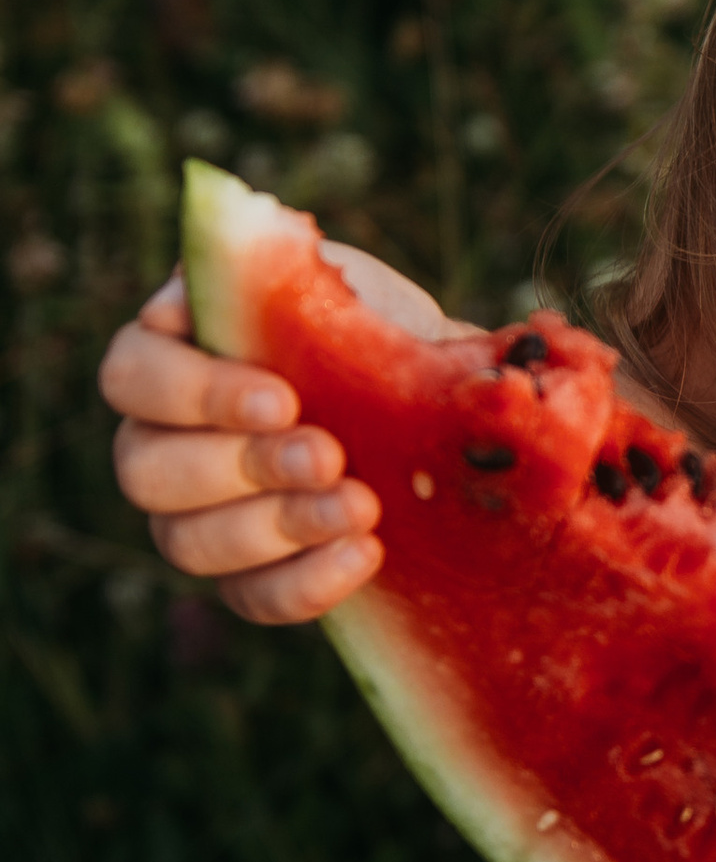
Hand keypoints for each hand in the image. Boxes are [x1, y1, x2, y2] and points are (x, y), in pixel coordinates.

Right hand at [97, 252, 437, 625]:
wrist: (437, 402)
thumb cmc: (373, 331)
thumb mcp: (346, 288)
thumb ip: (301, 278)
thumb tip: (278, 264)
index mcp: (168, 353)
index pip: (131, 376)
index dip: (196, 394)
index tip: (282, 399)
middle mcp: (158, 439)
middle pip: (146, 470)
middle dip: (244, 466)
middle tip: (329, 457)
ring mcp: (192, 515)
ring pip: (187, 543)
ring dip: (277, 527)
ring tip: (360, 506)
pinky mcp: (246, 574)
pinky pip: (249, 597)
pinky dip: (304, 583)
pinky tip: (365, 554)